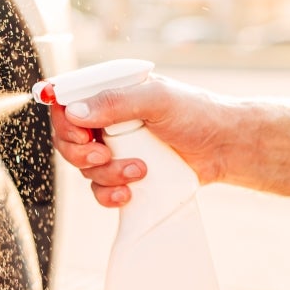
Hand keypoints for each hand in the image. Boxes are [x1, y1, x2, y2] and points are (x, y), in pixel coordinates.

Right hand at [51, 75, 224, 207]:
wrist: (225, 148)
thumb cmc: (196, 114)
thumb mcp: (157, 99)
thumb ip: (116, 102)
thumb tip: (75, 113)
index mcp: (110, 95)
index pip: (66, 104)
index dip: (64, 122)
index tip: (81, 135)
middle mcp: (107, 121)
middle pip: (68, 141)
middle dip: (81, 154)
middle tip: (104, 155)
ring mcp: (115, 150)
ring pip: (84, 169)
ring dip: (106, 174)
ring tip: (140, 171)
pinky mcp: (124, 176)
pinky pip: (99, 190)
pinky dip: (108, 195)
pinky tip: (128, 193)